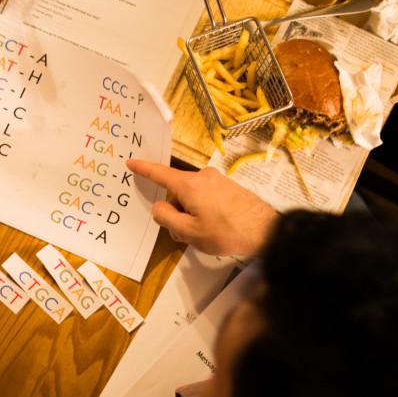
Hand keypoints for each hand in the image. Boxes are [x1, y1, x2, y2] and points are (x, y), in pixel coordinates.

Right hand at [127, 159, 277, 256]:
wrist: (266, 230)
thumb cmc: (226, 232)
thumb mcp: (188, 232)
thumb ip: (166, 217)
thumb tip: (160, 207)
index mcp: (189, 185)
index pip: (160, 174)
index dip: (143, 169)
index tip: (131, 163)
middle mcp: (203, 177)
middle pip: (178, 191)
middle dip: (177, 211)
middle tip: (186, 234)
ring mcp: (218, 180)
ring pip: (193, 197)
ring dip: (192, 214)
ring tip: (207, 234)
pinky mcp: (229, 187)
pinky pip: (207, 197)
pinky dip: (205, 211)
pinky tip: (218, 227)